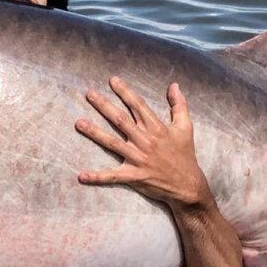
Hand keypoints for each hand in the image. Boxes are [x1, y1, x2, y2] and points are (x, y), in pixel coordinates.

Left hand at [75, 78, 211, 210]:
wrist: (188, 185)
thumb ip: (179, 105)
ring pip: (112, 143)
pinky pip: (113, 176)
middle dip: (104, 105)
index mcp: (156, 128)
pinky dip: (97, 176)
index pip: (137, 105)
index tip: (112, 80)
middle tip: (89, 94)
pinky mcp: (134, 176)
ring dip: (94, 133)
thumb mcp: (185, 127)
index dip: (125, 92)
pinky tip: (81, 176)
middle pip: (120, 120)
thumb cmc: (185, 154)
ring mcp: (138, 159)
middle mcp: (145, 141)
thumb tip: (174, 85)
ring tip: (79, 123)